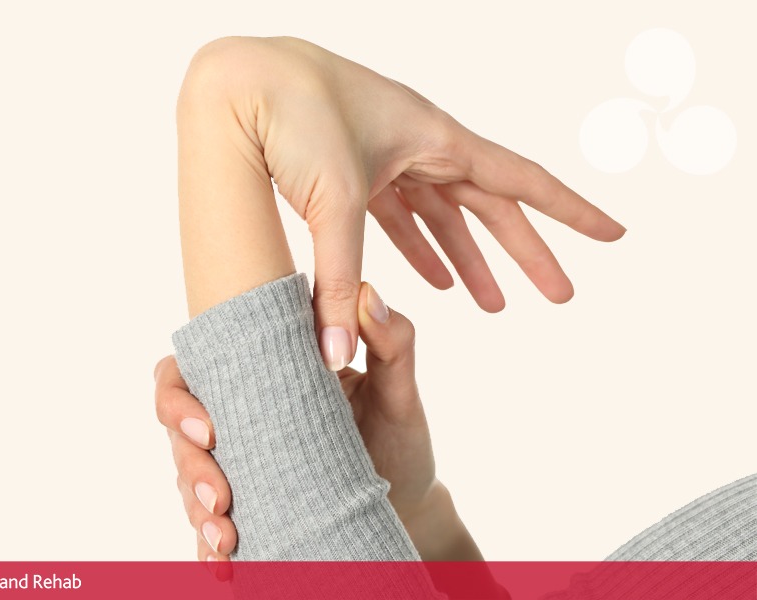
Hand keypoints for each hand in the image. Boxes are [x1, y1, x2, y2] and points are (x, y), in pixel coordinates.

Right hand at [155, 282, 480, 560]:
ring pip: (186, 482)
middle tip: (220, 498)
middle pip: (179, 432)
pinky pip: (209, 528)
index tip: (210, 432)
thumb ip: (393, 341)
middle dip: (187, 467)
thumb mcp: (399, 390)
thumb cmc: (398, 436)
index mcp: (261, 376)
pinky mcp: (249, 510)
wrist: (410, 502)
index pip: (194, 369)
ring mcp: (241, 467)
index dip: (180, 398)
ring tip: (227, 540)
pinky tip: (221, 566)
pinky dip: (207, 548)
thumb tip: (367, 292)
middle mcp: (240, 418)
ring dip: (195, 513)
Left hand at [180, 36, 625, 369]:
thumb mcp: (330, 202)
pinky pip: (401, 214)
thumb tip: (336, 355)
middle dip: (524, 253)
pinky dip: (418, 247)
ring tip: (490, 304)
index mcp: (436, 141)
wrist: (240, 81)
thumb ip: (340, 283)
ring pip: (445, 214)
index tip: (612, 236)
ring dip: (467, 259)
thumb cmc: (292, 115)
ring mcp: (390, 158)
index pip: (522, 181)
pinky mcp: (355, 172)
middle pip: (490, 206)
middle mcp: (422, 147)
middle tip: (556, 296)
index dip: (571, 213)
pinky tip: (431, 278)